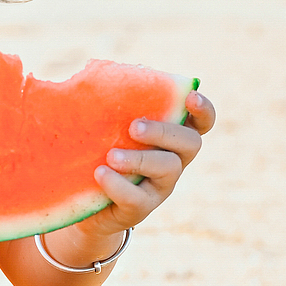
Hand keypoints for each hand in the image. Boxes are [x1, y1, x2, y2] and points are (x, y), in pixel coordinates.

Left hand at [79, 89, 215, 239]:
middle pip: (191, 144)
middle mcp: (173, 161)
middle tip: (134, 127)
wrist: (82, 199)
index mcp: (170, 137)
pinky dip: (119, 185)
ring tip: (111, 155)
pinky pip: (137, 198)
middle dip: (165, 132)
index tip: (190, 96)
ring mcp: (160, 187)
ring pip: (167, 169)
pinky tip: (100, 174)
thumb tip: (91, 75)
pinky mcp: (140, 209)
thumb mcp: (106, 126)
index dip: (203, 110)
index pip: (201, 123)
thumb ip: (110, 102)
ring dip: (140, 159)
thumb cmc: (98, 151)